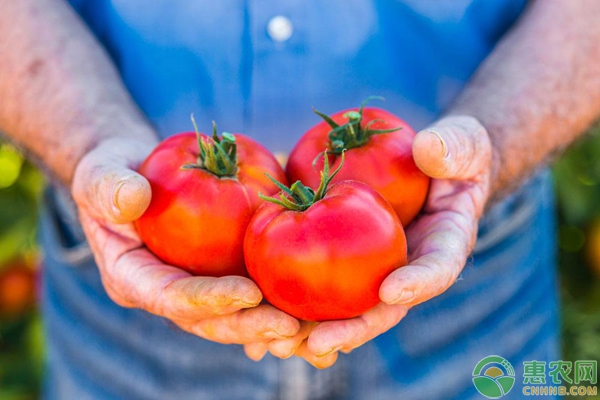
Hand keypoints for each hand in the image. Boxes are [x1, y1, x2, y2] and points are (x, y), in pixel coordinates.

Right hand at [71, 137, 299, 343]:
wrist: (135, 177)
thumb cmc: (113, 174)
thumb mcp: (101, 174)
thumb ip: (108, 187)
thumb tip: (131, 198)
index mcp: (134, 278)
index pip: (171, 298)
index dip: (209, 299)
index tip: (249, 292)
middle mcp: (166, 293)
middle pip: (210, 320)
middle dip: (249, 326)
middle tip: (290, 326)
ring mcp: (195, 288)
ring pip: (236, 316)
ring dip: (272, 324)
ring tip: (311, 325)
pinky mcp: (219, 276)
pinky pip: (251, 294)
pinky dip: (279, 300)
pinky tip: (312, 305)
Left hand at [246, 115, 492, 366]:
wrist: (429, 167)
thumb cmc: (452, 155)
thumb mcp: (462, 144)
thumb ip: (454, 147)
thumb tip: (431, 148)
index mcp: (445, 244)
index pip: (437, 269)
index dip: (417, 283)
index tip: (390, 291)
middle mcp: (408, 268)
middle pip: (382, 308)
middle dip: (351, 328)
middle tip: (317, 342)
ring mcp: (376, 268)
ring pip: (346, 307)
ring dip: (313, 330)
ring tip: (276, 345)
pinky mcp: (346, 260)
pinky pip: (321, 283)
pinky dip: (293, 302)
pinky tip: (260, 314)